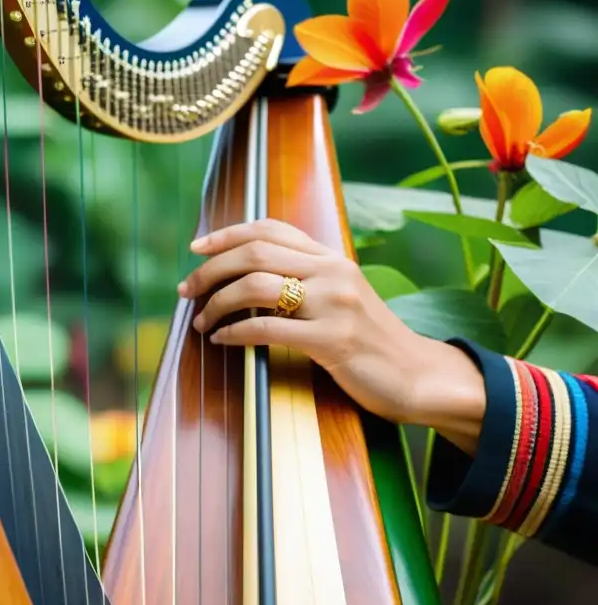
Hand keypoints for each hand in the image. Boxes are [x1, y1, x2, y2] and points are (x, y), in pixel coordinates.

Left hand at [177, 219, 485, 453]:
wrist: (418, 376)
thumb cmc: (371, 341)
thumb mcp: (341, 298)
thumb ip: (305, 280)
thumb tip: (247, 277)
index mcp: (332, 258)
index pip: (270, 229)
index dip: (227, 234)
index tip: (196, 248)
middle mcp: (333, 272)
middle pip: (255, 253)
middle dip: (211, 270)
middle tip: (186, 290)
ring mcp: (335, 304)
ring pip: (256, 286)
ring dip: (217, 302)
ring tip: (201, 321)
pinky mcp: (334, 340)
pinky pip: (268, 329)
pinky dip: (235, 333)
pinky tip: (221, 340)